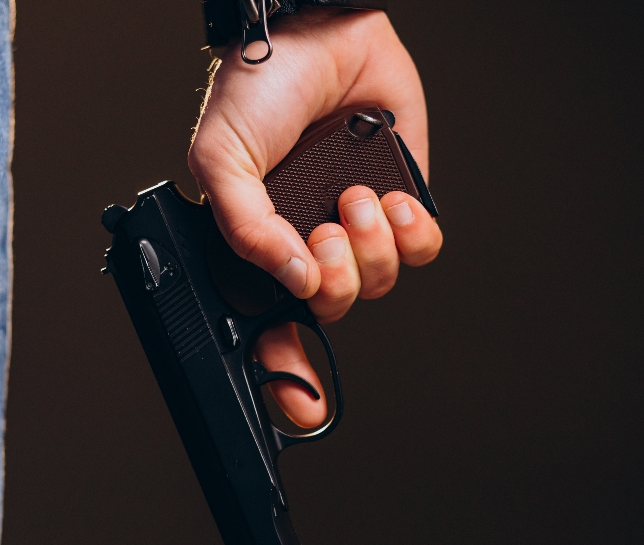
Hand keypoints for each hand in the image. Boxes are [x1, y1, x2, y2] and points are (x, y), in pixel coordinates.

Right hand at [189, 9, 440, 427]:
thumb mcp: (220, 160)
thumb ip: (244, 229)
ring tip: (355, 199)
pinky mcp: (403, 199)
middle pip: (334, 309)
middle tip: (326, 232)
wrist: (320, 33)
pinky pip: (422, 248)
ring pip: (380, 283)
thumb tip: (295, 278)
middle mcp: (309, 242)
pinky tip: (391, 197)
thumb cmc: (259, 90)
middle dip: (337, 279)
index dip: (286, 375)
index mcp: (262, 246)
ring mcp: (358, 224)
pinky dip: (412, 232)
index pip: (272, 328)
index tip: (301, 408)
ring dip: (372, 247)